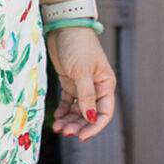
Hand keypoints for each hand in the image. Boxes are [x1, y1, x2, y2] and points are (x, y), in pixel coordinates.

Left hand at [46, 26, 115, 141]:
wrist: (64, 27)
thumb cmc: (78, 45)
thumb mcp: (82, 71)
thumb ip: (86, 95)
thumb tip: (90, 118)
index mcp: (106, 85)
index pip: (104, 113)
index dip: (94, 126)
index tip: (82, 136)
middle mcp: (96, 87)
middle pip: (90, 114)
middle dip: (79, 125)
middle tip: (65, 132)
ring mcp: (82, 85)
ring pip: (78, 110)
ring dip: (70, 120)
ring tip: (58, 127)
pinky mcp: (70, 81)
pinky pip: (69, 102)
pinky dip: (64, 111)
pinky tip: (57, 117)